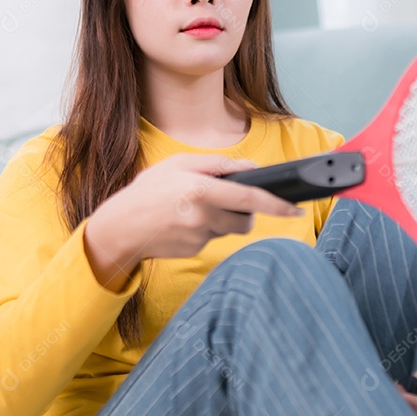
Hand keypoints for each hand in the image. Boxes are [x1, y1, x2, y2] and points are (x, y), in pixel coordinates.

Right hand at [85, 154, 302, 289]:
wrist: (119, 227)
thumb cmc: (149, 190)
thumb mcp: (179, 164)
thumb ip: (218, 164)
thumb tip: (252, 169)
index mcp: (201, 189)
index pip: (250, 198)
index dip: (278, 204)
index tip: (297, 208)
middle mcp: (202, 215)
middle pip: (246, 219)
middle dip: (246, 210)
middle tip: (228, 199)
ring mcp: (198, 237)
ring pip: (230, 228)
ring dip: (224, 218)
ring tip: (196, 207)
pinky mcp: (194, 251)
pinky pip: (212, 238)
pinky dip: (206, 228)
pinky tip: (183, 222)